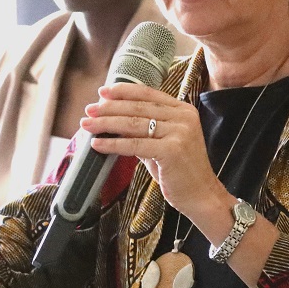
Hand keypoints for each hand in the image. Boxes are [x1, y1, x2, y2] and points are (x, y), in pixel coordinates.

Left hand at [81, 82, 227, 221]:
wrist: (202, 196)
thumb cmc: (181, 171)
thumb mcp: (163, 144)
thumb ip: (143, 131)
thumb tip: (113, 122)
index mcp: (183, 110)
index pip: (148, 94)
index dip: (123, 91)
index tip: (102, 92)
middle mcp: (183, 117)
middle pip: (138, 108)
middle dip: (109, 108)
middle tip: (89, 110)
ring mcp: (179, 133)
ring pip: (133, 124)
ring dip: (106, 124)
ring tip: (87, 125)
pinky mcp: (172, 150)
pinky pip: (134, 145)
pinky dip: (113, 144)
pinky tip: (97, 144)